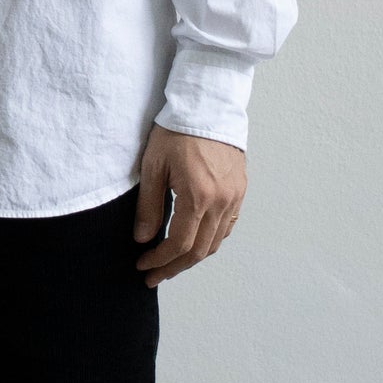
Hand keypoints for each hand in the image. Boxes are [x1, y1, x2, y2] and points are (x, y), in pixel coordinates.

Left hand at [132, 123, 245, 283]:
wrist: (207, 106)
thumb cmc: (177, 132)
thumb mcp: (153, 167)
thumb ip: (148, 206)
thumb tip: (143, 239)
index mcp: (199, 197)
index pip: (179, 244)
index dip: (160, 260)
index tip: (143, 265)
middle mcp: (221, 201)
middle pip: (199, 250)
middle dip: (174, 267)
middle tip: (154, 276)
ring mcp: (234, 196)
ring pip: (216, 241)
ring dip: (193, 257)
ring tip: (171, 264)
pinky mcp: (239, 189)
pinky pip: (228, 226)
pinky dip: (211, 239)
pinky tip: (195, 241)